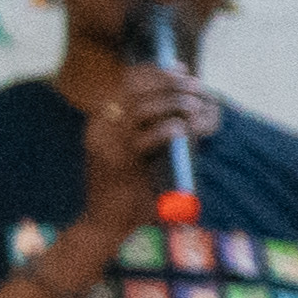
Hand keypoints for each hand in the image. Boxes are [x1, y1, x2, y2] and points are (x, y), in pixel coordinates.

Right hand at [67, 66, 211, 235]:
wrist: (106, 226)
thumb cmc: (128, 193)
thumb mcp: (141, 153)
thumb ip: (155, 129)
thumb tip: (187, 107)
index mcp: (104, 120)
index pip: (128, 82)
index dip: (156, 72)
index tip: (183, 70)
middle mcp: (101, 127)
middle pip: (136, 89)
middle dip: (170, 84)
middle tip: (197, 87)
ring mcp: (106, 144)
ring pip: (141, 108)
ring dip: (173, 103)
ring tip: (194, 107)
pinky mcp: (117, 164)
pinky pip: (143, 138)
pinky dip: (165, 130)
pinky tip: (181, 129)